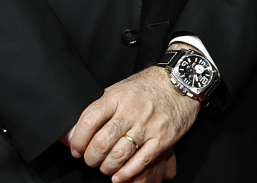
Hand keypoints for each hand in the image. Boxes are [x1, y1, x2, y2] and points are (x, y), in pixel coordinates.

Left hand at [68, 64, 200, 182]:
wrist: (180, 83)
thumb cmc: (147, 87)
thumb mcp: (120, 89)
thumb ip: (102, 107)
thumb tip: (78, 129)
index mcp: (116, 97)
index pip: (89, 120)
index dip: (78, 140)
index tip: (76, 149)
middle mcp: (131, 111)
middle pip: (102, 142)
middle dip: (91, 158)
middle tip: (91, 161)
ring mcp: (147, 125)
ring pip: (119, 155)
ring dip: (107, 167)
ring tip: (106, 167)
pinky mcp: (162, 138)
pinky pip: (141, 161)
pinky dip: (126, 173)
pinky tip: (119, 176)